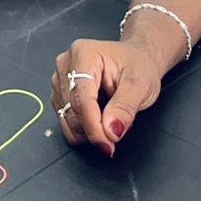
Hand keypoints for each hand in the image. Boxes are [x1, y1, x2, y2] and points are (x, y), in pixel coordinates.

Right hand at [50, 35, 168, 156]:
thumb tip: (110, 131)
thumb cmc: (138, 66)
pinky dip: (82, 127)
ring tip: (110, 118)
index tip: (108, 145)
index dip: (94, 127)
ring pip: (66, 118)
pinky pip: (65, 120)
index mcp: (84, 55)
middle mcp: (66, 64)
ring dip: (87, 129)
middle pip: (71, 111)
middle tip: (116, 134)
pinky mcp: (59, 93)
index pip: (81, 99)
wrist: (136, 60)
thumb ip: (125, 108)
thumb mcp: (141, 85)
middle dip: (93, 130)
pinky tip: (99, 117)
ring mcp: (60, 79)